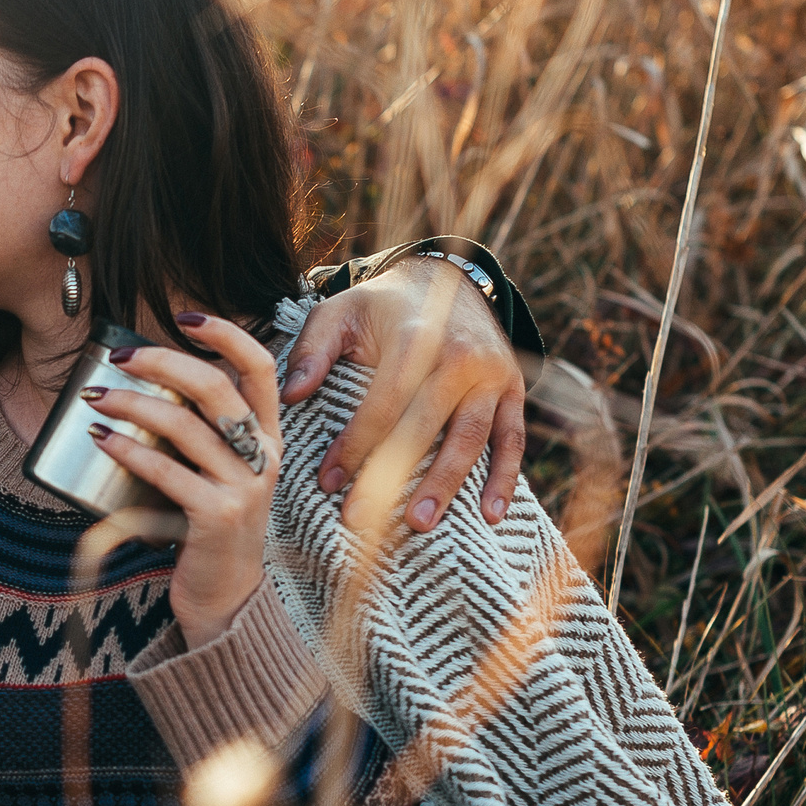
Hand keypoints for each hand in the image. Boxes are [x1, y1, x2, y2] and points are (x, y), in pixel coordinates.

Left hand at [85, 314, 282, 647]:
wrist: (227, 597)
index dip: (226, 333)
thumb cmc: (211, 527)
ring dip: (133, 404)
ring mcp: (244, 488)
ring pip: (186, 426)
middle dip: (163, 362)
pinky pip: (167, 471)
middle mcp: (264, 457)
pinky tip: (102, 439)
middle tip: (119, 357)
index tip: (184, 316)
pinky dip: (129, 450)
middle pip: (217, 387)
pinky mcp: (217, 518)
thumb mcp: (221, 472)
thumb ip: (203, 431)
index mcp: (269, 437)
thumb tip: (148, 381)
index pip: (261, 366)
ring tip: (96, 398)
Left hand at [281, 258, 525, 533]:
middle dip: (393, 478)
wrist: (449, 280)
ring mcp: (493, 375)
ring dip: (447, 485)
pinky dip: (505, 479)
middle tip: (362, 520)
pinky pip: (513, 439)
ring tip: (420, 525)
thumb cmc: (382, 308)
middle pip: (425, 428)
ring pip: (471, 438)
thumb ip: (313, 350)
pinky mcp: (514, 390)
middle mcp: (460, 357)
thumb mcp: (340, 311)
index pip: (383, 404)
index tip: (328, 482)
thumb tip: (291, 396)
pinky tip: (490, 516)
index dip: (355, 445)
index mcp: (416, 338)